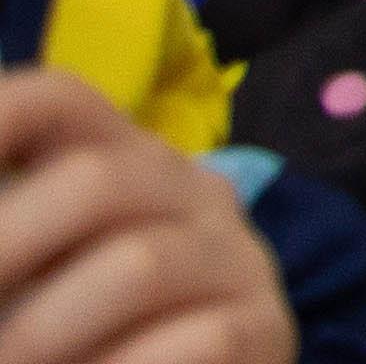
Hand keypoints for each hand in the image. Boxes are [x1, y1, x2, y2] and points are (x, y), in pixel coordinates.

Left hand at [0, 72, 288, 363]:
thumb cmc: (83, 331)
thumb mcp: (30, 275)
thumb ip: (10, 238)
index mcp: (117, 158)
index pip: (57, 100)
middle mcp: (186, 189)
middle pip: (98, 179)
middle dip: (6, 245)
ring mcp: (234, 255)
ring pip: (140, 264)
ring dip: (45, 330)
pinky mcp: (265, 325)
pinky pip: (199, 339)